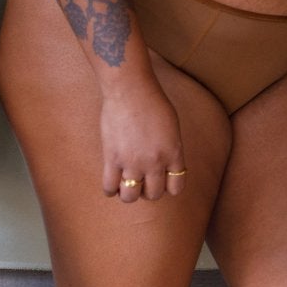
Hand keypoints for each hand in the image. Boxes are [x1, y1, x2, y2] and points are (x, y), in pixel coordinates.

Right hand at [98, 78, 185, 202]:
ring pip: (131, 197)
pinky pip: (110, 188)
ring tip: (126, 184)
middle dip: (148, 191)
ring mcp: (133, 162)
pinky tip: (112, 183)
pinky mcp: (112, 159)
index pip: (176, 187)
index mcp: (174, 153)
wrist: (130, 89)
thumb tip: (166, 165)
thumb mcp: (172, 127)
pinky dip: (111, 190)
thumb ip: (171, 149)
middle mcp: (155, 162)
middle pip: (154, 195)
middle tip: (142, 181)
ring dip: (129, 194)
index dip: (168, 186)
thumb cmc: (152, 102)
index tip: (162, 180)